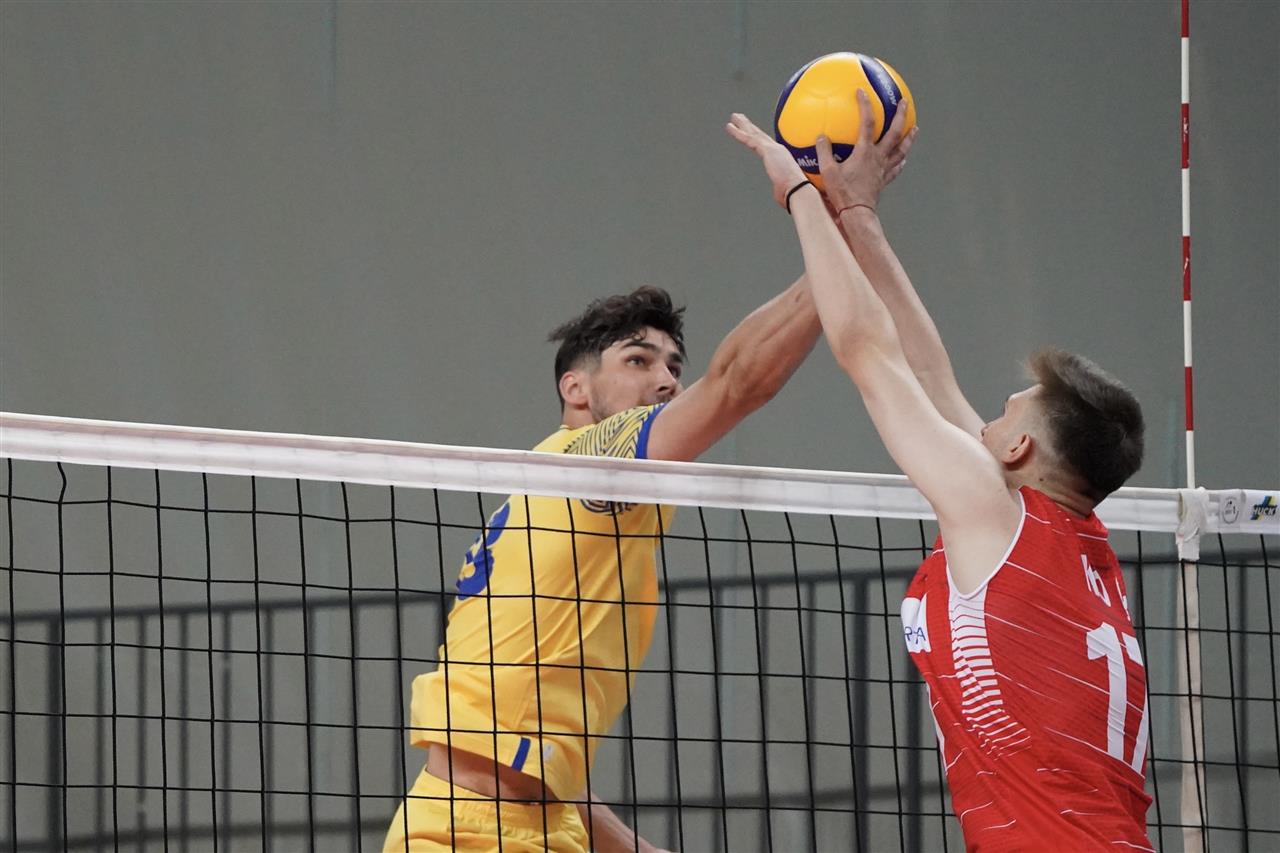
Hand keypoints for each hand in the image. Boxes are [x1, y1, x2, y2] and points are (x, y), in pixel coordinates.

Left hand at [725, 112, 808, 208]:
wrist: (798, 190)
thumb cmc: (794, 193)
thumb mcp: (785, 189)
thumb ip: (781, 189)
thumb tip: (782, 196)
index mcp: (782, 158)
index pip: (767, 145)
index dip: (759, 137)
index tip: (754, 131)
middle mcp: (778, 150)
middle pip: (760, 135)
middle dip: (749, 126)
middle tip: (740, 118)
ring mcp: (773, 149)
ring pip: (754, 134)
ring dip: (743, 125)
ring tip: (734, 117)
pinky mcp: (767, 150)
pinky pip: (749, 139)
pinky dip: (738, 133)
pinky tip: (730, 127)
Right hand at [816, 89, 917, 211]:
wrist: (856, 213)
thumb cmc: (842, 193)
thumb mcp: (827, 171)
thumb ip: (823, 151)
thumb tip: (820, 136)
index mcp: (864, 152)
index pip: (867, 123)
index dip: (865, 105)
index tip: (863, 91)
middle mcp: (878, 158)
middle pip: (895, 132)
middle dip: (900, 115)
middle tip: (904, 102)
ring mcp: (883, 169)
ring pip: (901, 149)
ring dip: (909, 137)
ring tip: (914, 129)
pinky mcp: (884, 181)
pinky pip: (896, 168)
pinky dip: (901, 161)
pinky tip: (903, 159)